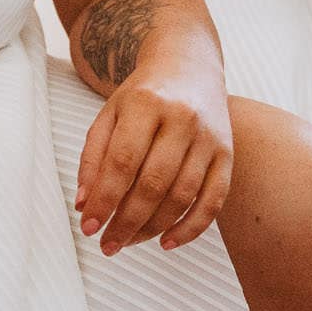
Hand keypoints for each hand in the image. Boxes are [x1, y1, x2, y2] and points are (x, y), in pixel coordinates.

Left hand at [74, 30, 232, 256]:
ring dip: (152, 228)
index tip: (88, 226)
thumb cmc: (142, 95)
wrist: (188, 65)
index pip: (122, 161)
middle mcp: (182, 119)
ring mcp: (209, 137)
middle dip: (126, 222)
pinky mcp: (227, 154)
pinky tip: (167, 243)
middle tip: (107, 245)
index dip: (104, 198)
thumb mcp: (110, 113)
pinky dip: (191, 228)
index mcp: (146, 104)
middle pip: (152, 183)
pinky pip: (213, 201)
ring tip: (128, 242)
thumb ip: (94, 156)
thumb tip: (85, 205)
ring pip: (181, 196)